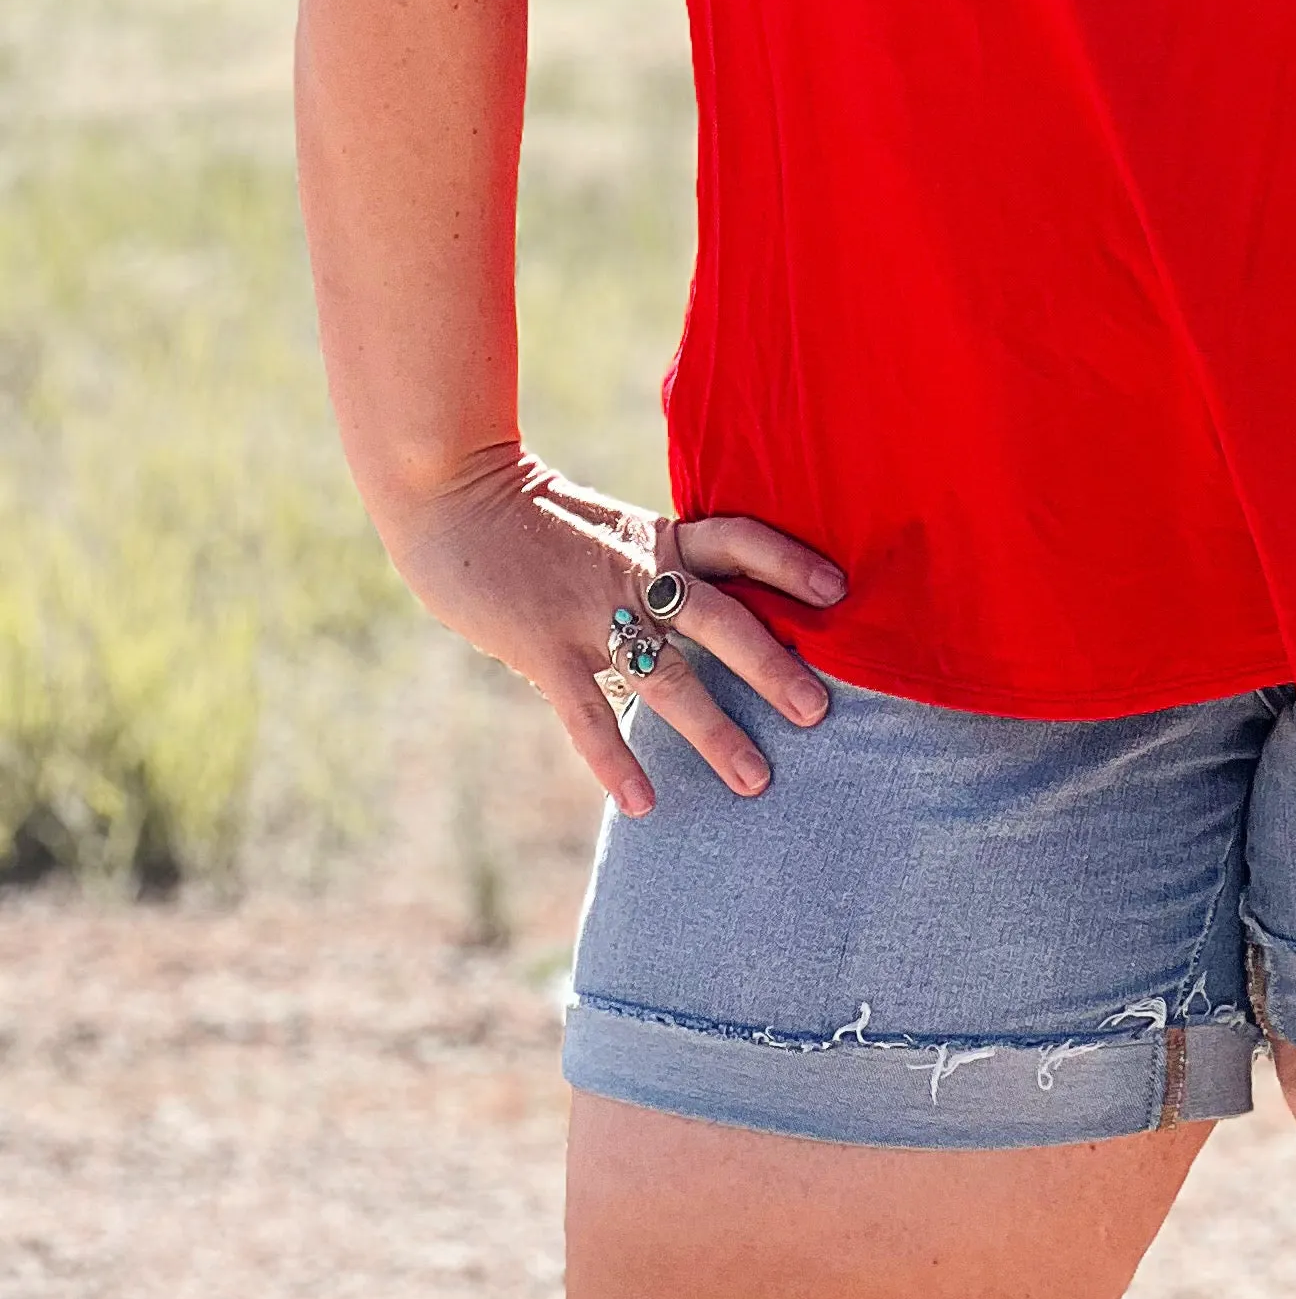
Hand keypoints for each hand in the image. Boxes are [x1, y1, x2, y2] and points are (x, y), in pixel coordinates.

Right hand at [382, 447, 847, 817]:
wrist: (454, 496)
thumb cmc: (530, 516)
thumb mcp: (608, 526)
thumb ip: (651, 560)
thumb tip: (696, 597)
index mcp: (656, 535)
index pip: (740, 539)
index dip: (790, 562)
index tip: (838, 591)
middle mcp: (637, 571)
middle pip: (723, 618)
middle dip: (774, 667)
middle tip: (820, 711)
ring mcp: (591, 609)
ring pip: (669, 676)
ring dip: (715, 730)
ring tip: (757, 778)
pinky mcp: (543, 646)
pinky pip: (588, 713)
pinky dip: (615, 760)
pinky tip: (643, 802)